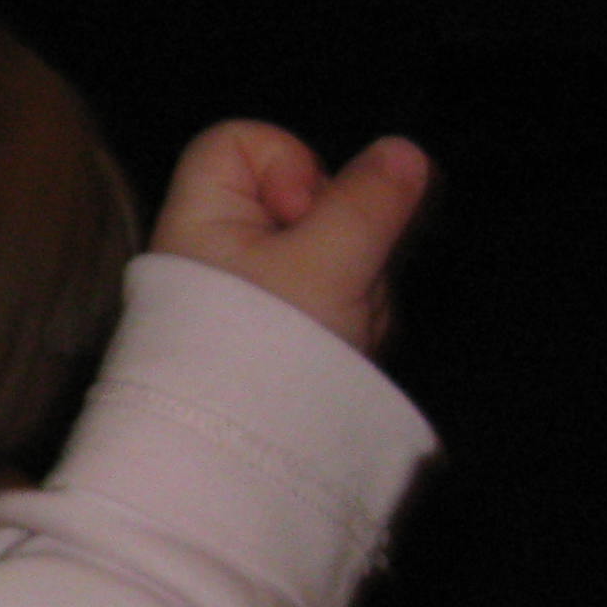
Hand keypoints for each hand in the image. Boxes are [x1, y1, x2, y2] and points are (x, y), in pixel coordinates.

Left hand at [147, 122, 428, 353]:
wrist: (246, 463)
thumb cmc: (265, 356)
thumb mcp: (328, 266)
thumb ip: (370, 202)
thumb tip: (402, 151)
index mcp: (204, 219)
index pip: (240, 143)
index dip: (286, 160)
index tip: (302, 211)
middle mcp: (222, 252)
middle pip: (307, 201)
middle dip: (340, 240)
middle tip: (332, 283)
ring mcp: (257, 297)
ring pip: (334, 254)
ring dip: (353, 288)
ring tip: (334, 332)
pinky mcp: (287, 337)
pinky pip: (340, 303)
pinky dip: (350, 323)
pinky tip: (344, 351)